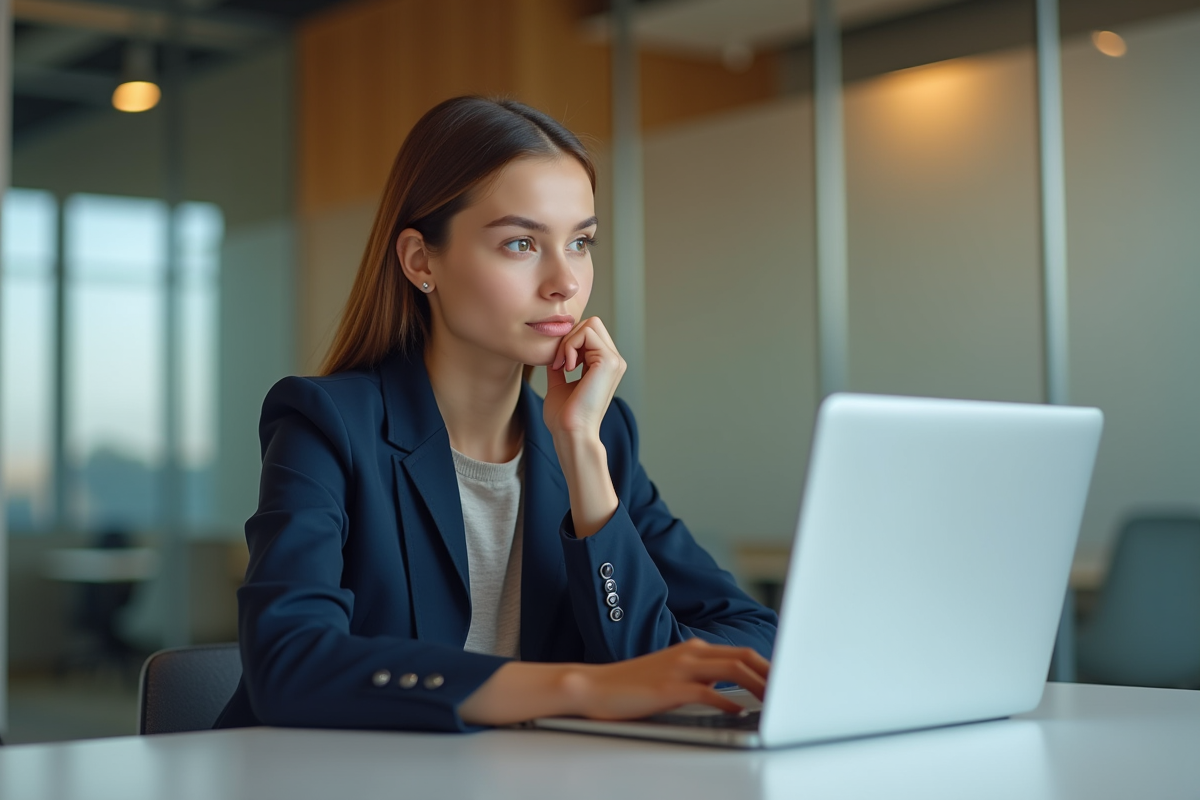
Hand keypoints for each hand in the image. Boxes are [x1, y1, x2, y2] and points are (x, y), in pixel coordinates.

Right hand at [458, 638, 770, 725]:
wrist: (594, 687)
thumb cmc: (632, 686)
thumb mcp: (670, 676)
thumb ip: (699, 678)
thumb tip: (731, 691)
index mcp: (692, 649)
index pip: (739, 653)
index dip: (766, 665)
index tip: (785, 681)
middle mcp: (690, 653)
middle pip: (743, 657)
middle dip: (771, 673)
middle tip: (789, 690)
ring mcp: (680, 668)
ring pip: (732, 669)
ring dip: (758, 685)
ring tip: (774, 700)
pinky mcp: (670, 688)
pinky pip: (708, 691)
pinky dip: (729, 701)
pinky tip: (738, 711)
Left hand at [543, 317, 626, 443]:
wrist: (570, 433)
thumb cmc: (564, 416)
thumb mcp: (559, 383)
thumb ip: (560, 365)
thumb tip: (552, 351)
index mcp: (605, 366)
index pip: (589, 332)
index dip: (569, 341)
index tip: (557, 364)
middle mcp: (614, 361)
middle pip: (592, 323)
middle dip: (569, 337)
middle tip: (559, 362)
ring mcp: (615, 360)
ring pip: (590, 325)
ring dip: (568, 341)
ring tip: (562, 365)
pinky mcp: (609, 361)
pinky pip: (586, 333)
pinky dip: (570, 346)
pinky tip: (566, 366)